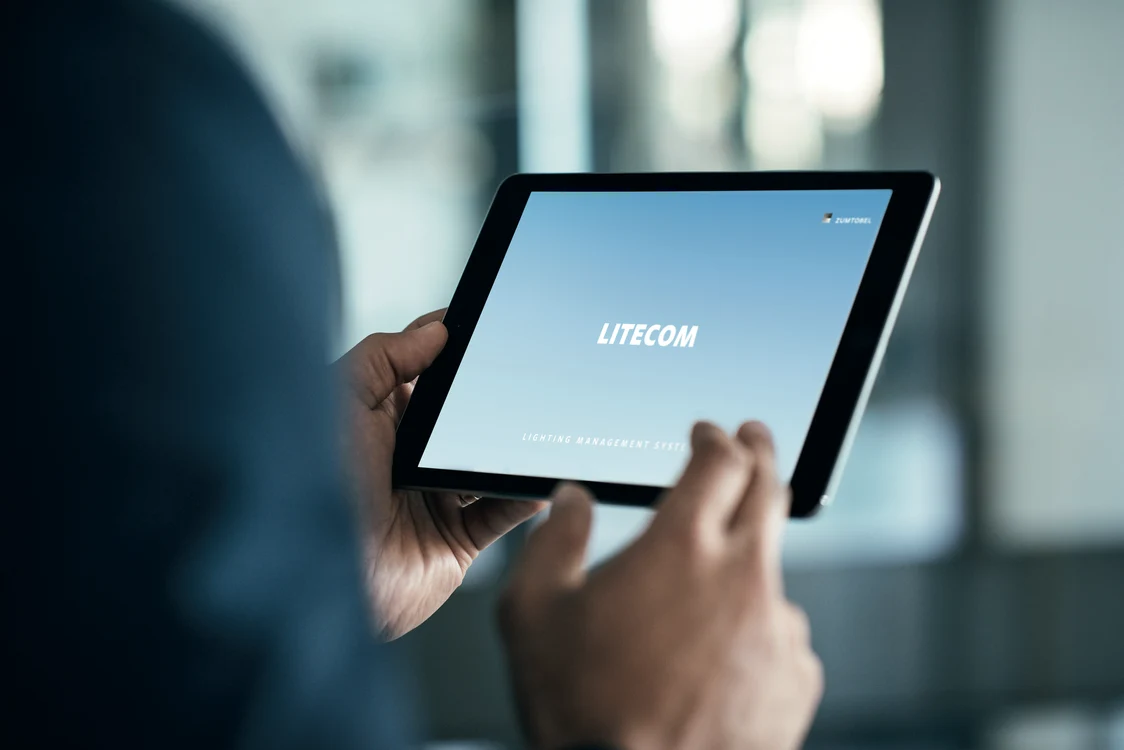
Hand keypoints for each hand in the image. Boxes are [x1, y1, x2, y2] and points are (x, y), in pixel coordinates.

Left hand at [340, 310, 547, 639]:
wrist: (323, 576)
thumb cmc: (313, 487)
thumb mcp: (342, 401)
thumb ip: (385, 357)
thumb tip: (436, 328)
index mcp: (378, 421)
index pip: (425, 374)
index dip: (454, 350)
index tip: (489, 325)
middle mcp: (408, 459)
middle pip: (464, 418)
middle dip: (493, 400)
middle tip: (528, 376)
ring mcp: (434, 501)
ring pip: (488, 465)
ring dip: (513, 450)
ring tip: (542, 424)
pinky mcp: (456, 542)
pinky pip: (502, 514)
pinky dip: (524, 497)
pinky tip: (540, 479)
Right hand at [499, 421, 822, 749]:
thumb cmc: (584, 710)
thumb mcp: (534, 614)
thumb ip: (554, 541)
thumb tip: (572, 500)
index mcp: (682, 546)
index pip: (720, 460)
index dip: (716, 437)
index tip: (710, 433)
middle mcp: (742, 576)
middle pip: (769, 491)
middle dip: (761, 456)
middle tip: (754, 442)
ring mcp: (777, 629)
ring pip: (770, 573)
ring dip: (744, 567)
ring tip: (700, 603)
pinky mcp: (796, 678)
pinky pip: (780, 636)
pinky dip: (754, 632)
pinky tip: (715, 662)